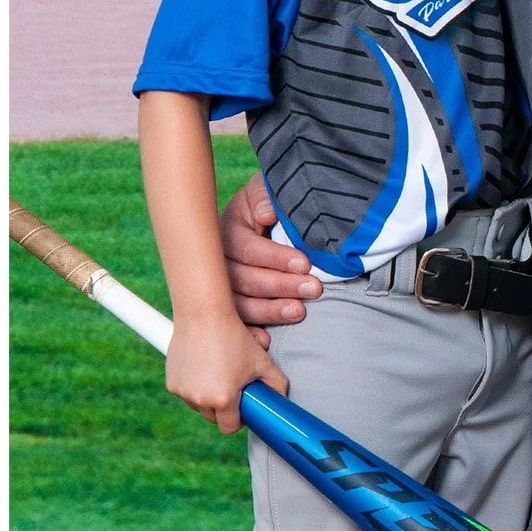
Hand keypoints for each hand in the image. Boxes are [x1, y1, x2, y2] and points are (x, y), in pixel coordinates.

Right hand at [165, 312, 289, 434]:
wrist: (203, 315)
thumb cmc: (234, 337)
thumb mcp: (262, 361)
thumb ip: (276, 384)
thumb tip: (281, 399)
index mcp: (223, 400)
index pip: (230, 427)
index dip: (239, 419)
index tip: (244, 406)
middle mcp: (200, 400)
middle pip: (214, 418)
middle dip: (224, 409)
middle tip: (232, 386)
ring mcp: (183, 392)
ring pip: (198, 406)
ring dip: (207, 398)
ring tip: (217, 374)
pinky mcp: (172, 383)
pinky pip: (186, 393)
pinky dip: (193, 386)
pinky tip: (203, 367)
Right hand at [219, 173, 322, 341]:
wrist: (264, 218)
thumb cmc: (268, 205)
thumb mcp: (266, 190)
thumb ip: (265, 196)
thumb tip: (266, 215)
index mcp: (226, 230)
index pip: (247, 248)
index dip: (275, 257)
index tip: (304, 263)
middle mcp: (218, 261)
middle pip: (243, 279)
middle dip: (281, 285)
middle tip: (313, 289)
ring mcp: (220, 286)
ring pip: (239, 304)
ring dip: (270, 311)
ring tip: (299, 311)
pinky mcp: (227, 306)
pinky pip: (234, 324)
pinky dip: (250, 334)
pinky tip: (266, 340)